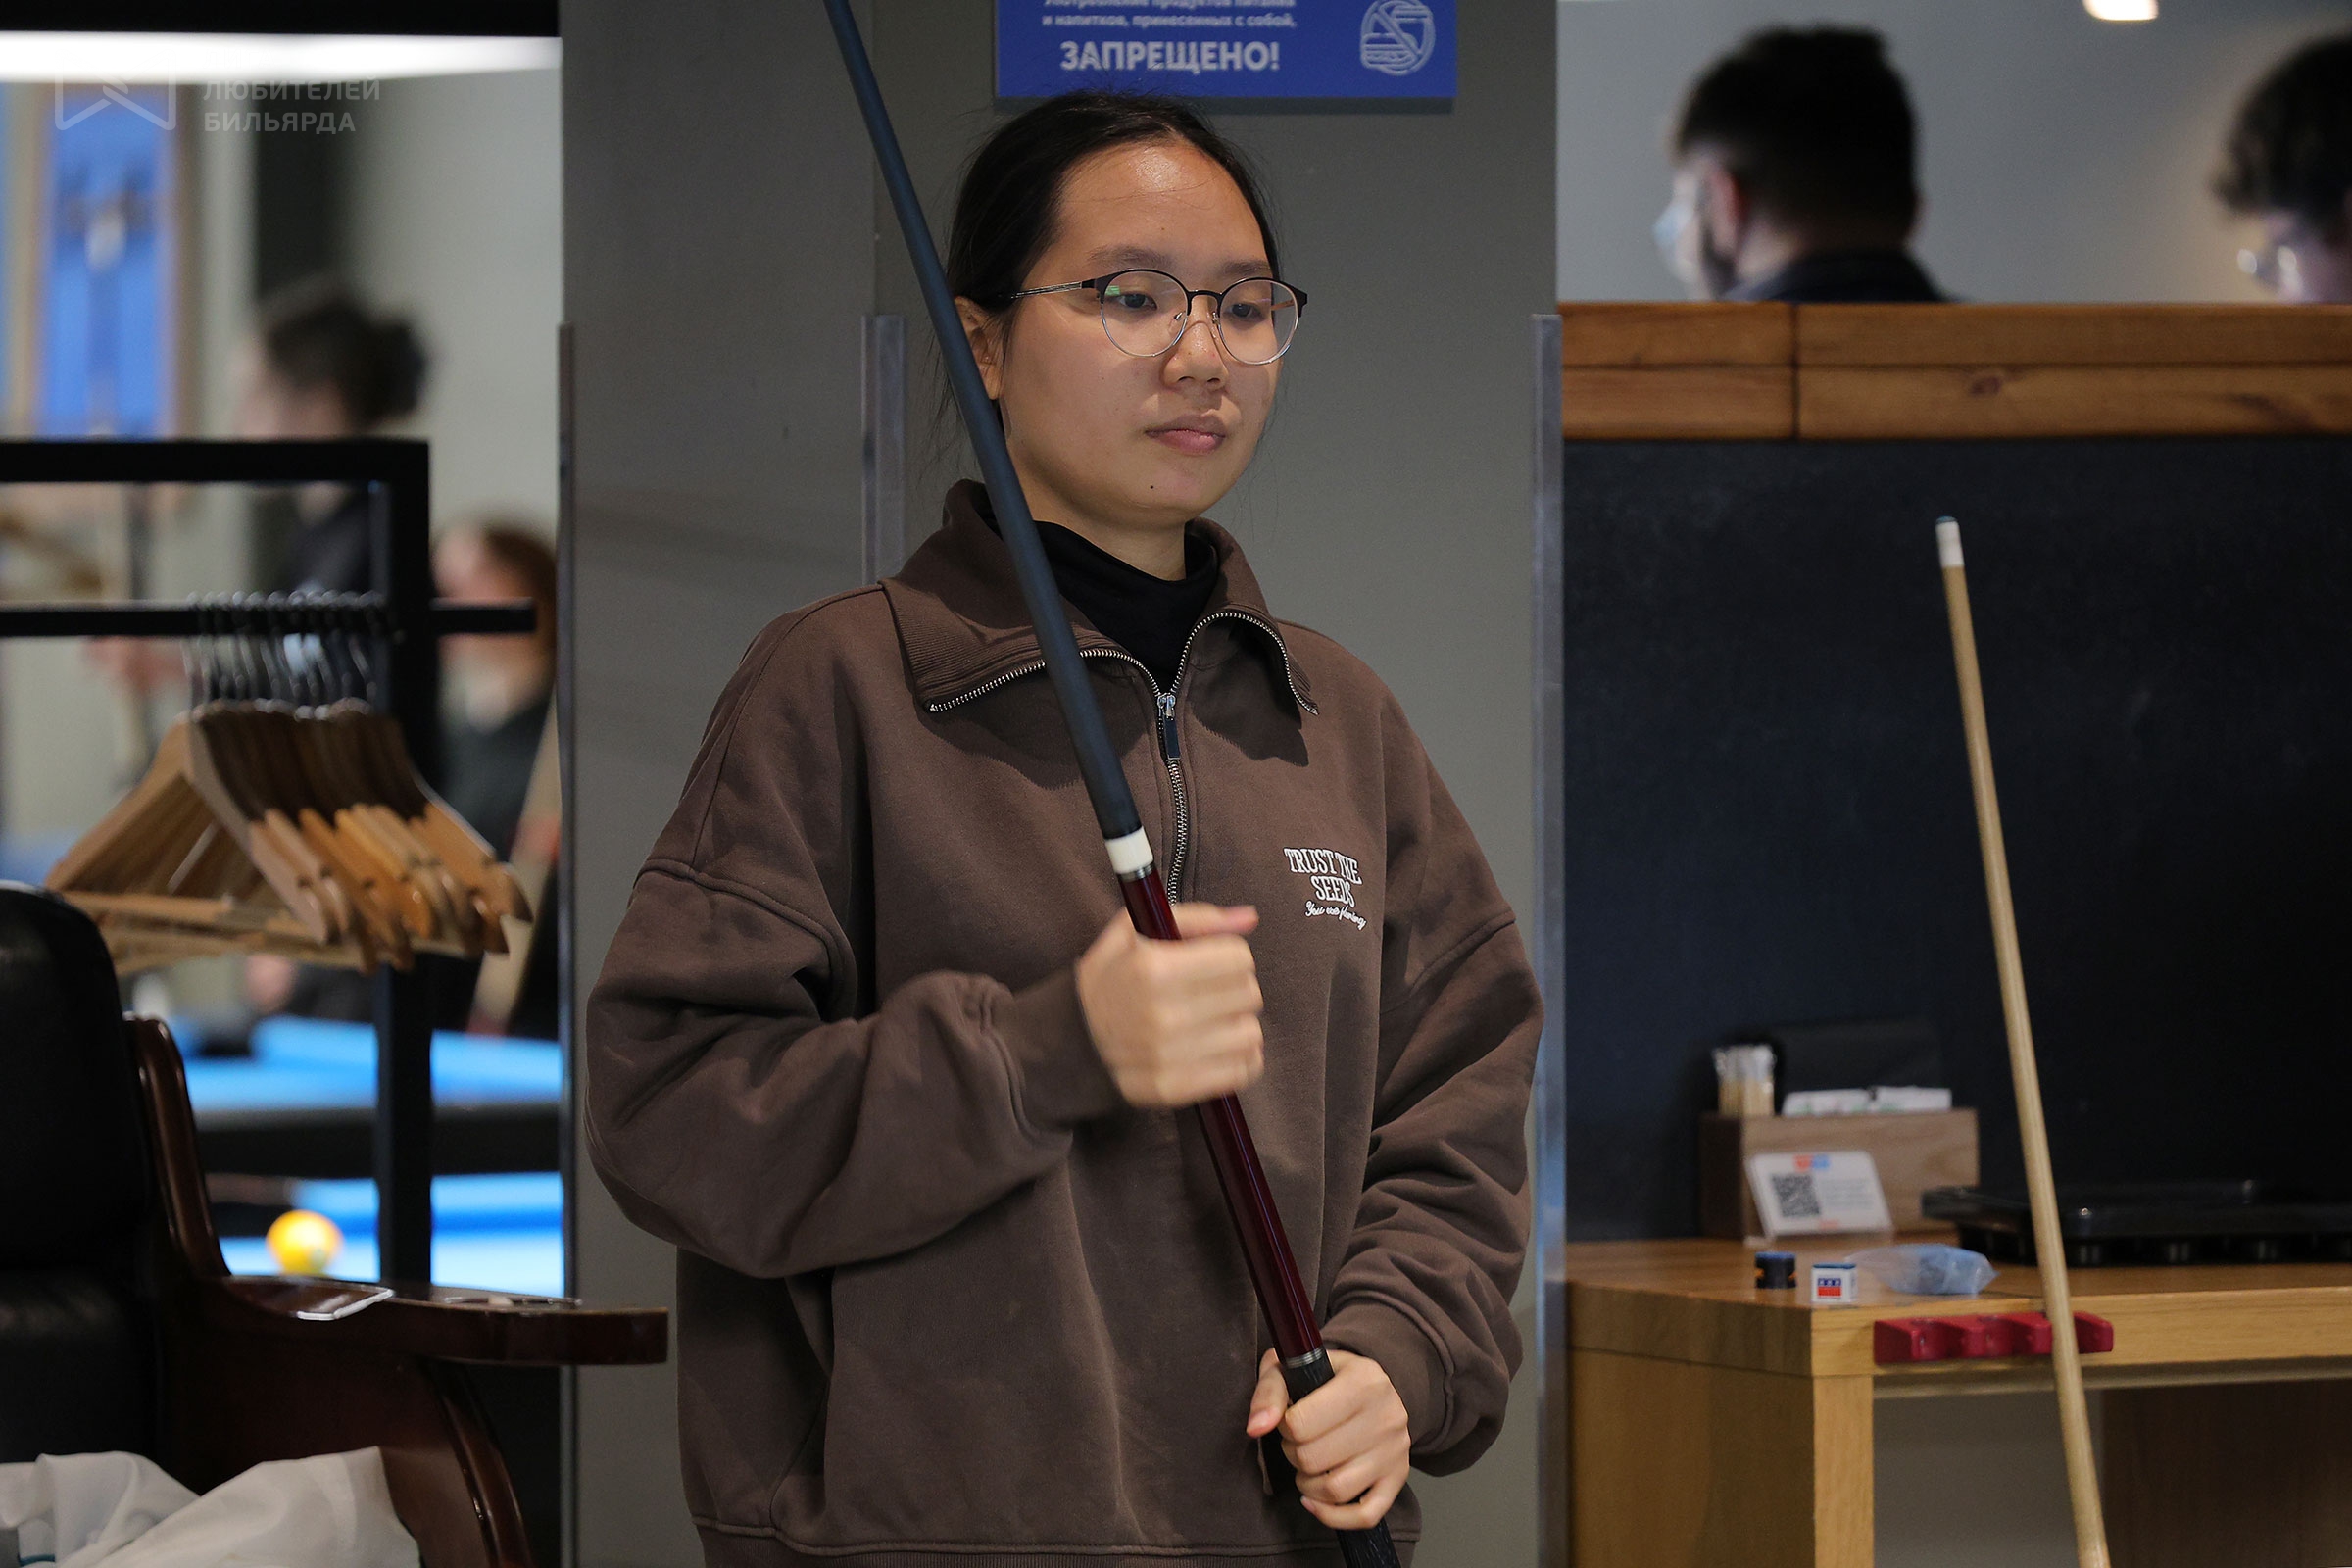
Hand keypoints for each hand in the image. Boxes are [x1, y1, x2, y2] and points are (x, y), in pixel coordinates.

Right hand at [1074, 903, 1262, 1107]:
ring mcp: (1168, 1055)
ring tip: (1213, 1022)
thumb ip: (1196, 918)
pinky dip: (1240, 1059)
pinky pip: (1243, 1070)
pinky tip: (1218, 1048)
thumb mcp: (1132, 931)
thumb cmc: (1111, 980)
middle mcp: (1163, 1013)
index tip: (1213, 962)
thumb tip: (1249, 919)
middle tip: (1210, 992)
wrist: (1073, 1040)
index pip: (1238, 957)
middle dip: (1235, 988)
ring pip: (1250, 1034)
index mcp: (1154, 967)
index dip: (1229, 955)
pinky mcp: (1174, 1087)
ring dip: (1237, 1025)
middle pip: (1249, 994)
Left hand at [1246, 1347, 1409, 1530]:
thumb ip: (1269, 1392)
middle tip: (1296, 1443)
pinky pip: (1365, 1515)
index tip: (1289, 1419)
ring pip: (1335, 1490)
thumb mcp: (1293, 1368)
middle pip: (1314, 1459)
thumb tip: (1255, 1428)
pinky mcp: (1398, 1477)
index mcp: (1363, 1380)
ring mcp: (1394, 1450)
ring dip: (1307, 1485)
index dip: (1283, 1426)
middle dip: (1293, 1455)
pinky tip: (1314, 1501)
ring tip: (1307, 1467)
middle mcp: (1386, 1415)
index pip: (1300, 1423)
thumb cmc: (1327, 1378)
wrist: (1373, 1388)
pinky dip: (1332, 1516)